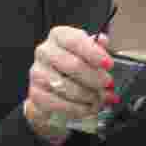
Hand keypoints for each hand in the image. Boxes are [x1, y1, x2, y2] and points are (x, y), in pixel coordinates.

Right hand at [25, 26, 115, 143]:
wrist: (53, 89)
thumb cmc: (74, 68)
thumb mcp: (88, 53)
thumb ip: (97, 48)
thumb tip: (103, 41)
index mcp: (59, 36)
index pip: (76, 41)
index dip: (94, 53)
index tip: (109, 64)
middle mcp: (45, 52)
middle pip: (74, 65)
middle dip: (95, 78)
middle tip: (108, 85)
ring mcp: (38, 73)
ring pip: (67, 87)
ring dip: (88, 95)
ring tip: (100, 99)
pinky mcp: (36, 94)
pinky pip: (59, 104)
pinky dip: (78, 108)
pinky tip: (88, 108)